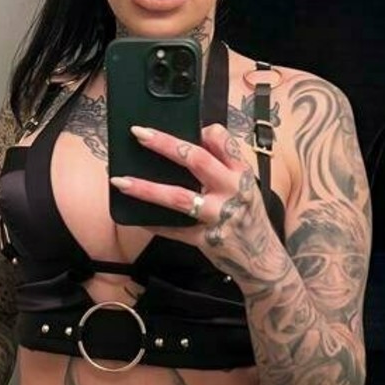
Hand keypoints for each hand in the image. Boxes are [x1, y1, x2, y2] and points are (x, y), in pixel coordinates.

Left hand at [109, 122, 284, 283]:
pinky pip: (174, 230)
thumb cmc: (249, 219)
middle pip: (196, 160)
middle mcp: (232, 191)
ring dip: (146, 188)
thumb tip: (186, 146)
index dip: (200, 130)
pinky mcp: (208, 240)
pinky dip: (153, 223)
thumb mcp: (245, 188)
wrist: (264, 261)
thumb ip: (223, 168)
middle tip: (138, 133)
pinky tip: (135, 217)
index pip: (222, 141)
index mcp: (241, 174)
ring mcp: (219, 217)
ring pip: (179, 197)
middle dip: (164, 144)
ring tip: (121, 181)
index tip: (177, 124)